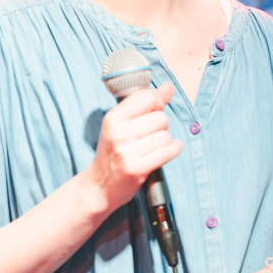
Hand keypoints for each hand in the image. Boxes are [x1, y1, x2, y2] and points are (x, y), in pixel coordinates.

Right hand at [85, 82, 182, 214]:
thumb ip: (146, 103)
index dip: (156, 103)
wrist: (99, 185)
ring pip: (166, 136)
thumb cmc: (113, 151)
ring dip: (165, 141)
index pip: (147, 97)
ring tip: (153, 146)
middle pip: (160, 118)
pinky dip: (173, 150)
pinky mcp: (137, 169)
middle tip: (150, 134)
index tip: (153, 112)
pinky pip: (167, 152)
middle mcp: (118, 133)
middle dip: (162, 126)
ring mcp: (127, 152)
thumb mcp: (122, 124)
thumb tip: (168, 87)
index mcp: (113, 118)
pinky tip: (168, 150)